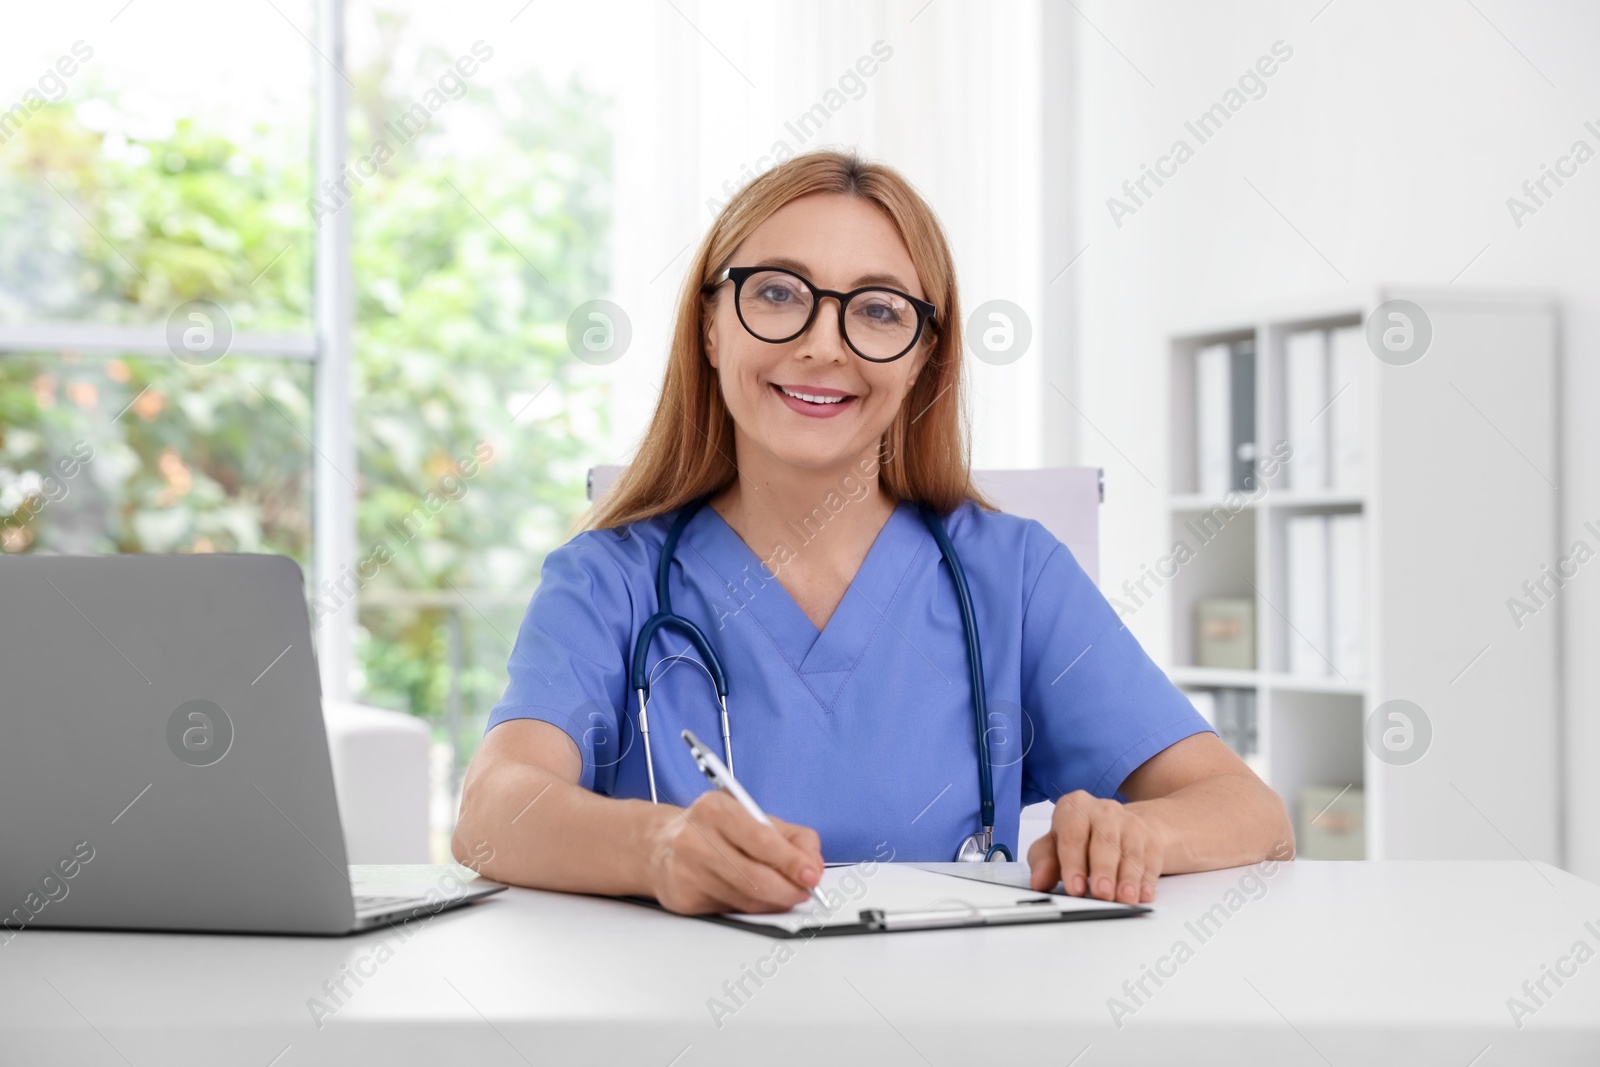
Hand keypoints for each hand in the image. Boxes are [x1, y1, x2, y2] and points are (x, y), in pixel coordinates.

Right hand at [646, 790, 823, 914]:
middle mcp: (696, 838)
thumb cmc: (712, 829)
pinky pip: (730, 910)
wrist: (659, 844)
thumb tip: (813, 863)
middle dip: (788, 889)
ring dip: (772, 901)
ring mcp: (686, 870)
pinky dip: (749, 907)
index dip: (791, 861)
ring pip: (745, 898)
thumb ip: (790, 836)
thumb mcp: (750, 817)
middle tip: (804, 892)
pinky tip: (751, 895)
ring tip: (783, 893)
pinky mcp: (682, 898)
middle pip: (754, 875)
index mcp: (716, 809)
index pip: (761, 839)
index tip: (811, 875)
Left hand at [1027, 790, 1170, 903]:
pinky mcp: (1150, 838)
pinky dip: (1147, 879)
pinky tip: (1143, 895)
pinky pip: (1150, 859)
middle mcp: (1103, 810)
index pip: (1072, 835)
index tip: (1075, 888)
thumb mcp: (1055, 846)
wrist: (1118, 826)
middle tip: (1102, 894)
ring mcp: (1129, 822)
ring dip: (1128, 877)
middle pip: (1104, 840)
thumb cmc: (1080, 839)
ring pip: (1130, 850)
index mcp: (1074, 807)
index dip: (1073, 863)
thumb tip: (1038, 881)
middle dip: (1103, 870)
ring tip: (1124, 899)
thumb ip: (1044, 863)